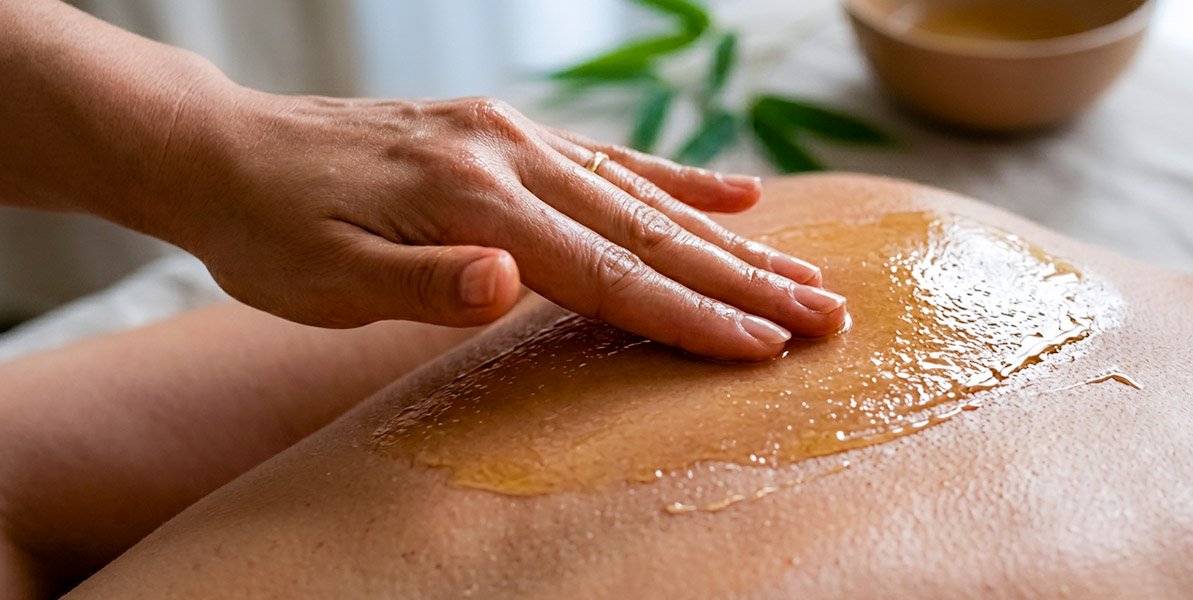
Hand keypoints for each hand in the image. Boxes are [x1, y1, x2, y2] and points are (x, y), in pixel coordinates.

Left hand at [155, 93, 848, 360]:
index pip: (604, 271)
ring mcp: (514, 136)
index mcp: (471, 200)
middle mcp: (509, 155)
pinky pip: (614, 156)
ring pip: (645, 191)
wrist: (224, 147)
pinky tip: (738, 192)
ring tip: (803, 269)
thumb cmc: (268, 230)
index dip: (688, 315)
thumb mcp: (318, 276)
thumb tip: (508, 282)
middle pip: (648, 229)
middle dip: (743, 281)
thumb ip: (418, 283)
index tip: (765, 349)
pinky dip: (681, 177)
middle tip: (826, 314)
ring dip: (731, 239)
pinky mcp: (508, 132)